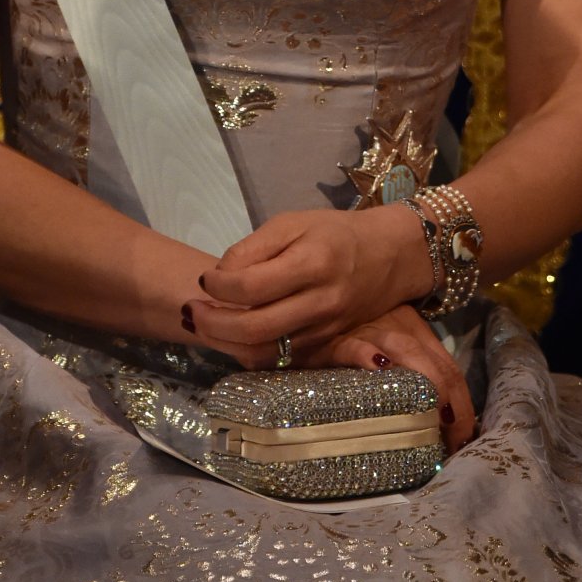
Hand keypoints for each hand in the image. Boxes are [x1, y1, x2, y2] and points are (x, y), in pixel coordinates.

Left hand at [182, 204, 431, 361]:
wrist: (391, 256)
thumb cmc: (335, 233)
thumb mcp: (293, 223)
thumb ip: (254, 249)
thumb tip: (220, 276)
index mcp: (312, 263)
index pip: (253, 286)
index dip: (219, 286)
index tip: (204, 278)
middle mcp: (320, 303)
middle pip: (256, 328)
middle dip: (214, 324)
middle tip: (190, 311)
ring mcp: (325, 330)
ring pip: (266, 351)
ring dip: (227, 343)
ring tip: (204, 324)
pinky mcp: (326, 346)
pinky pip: (281, 358)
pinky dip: (251, 351)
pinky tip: (232, 336)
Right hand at [307, 303, 476, 456]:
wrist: (302, 319)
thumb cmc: (345, 353)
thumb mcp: (385, 359)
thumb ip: (409, 380)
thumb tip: (439, 427)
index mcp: (413, 328)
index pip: (449, 367)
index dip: (462, 405)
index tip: (462, 439)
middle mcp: (396, 323)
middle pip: (435, 362)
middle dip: (450, 404)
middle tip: (449, 442)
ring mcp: (366, 328)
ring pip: (404, 349)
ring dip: (424, 383)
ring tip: (433, 418)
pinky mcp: (333, 338)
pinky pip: (352, 346)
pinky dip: (365, 356)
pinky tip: (377, 369)